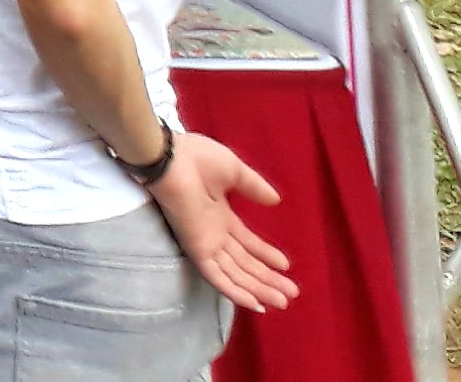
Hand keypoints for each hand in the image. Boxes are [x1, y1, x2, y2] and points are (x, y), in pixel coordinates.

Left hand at [156, 133, 298, 311]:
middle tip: (291, 293)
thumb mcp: (234, 171)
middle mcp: (213, 232)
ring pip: (235, 274)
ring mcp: (205, 242)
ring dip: (258, 289)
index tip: (285, 266)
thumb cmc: (196, 158)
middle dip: (267, 278)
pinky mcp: (196, 248)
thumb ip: (254, 187)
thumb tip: (276, 200)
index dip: (265, 255)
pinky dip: (234, 291)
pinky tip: (254, 303)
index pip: (245, 242)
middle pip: (244, 263)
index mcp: (219, 215)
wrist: (169, 157)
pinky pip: (216, 275)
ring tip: (282, 302)